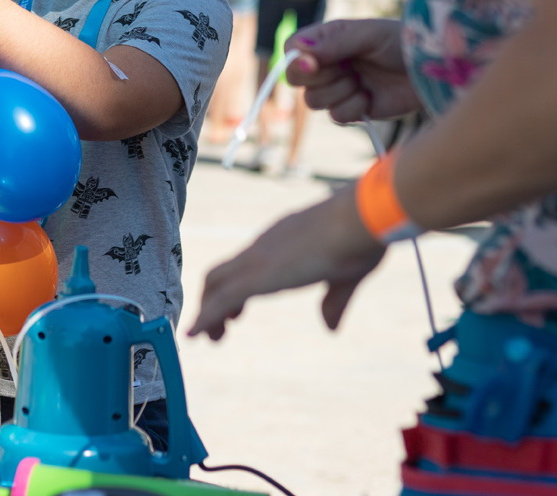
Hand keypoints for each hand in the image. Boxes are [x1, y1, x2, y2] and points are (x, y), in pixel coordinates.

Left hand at [188, 187, 384, 340]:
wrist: (360, 218)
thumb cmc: (361, 236)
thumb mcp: (347, 275)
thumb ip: (334, 301)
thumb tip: (330, 329)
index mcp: (283, 240)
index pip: (247, 263)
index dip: (235, 288)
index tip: (235, 314)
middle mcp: (264, 246)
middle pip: (222, 273)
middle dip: (213, 301)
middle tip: (217, 330)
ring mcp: (258, 259)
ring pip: (216, 284)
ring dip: (207, 312)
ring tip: (203, 337)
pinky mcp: (259, 275)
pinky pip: (222, 299)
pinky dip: (205, 316)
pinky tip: (196, 333)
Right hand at [284, 18, 421, 122]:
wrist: (429, 70)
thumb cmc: (402, 42)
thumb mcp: (368, 35)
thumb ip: (333, 44)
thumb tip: (299, 54)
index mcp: (326, 40)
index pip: (292, 51)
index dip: (296, 61)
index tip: (313, 64)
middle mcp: (328, 64)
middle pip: (296, 80)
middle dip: (320, 78)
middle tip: (348, 69)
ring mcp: (338, 88)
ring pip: (313, 101)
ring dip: (339, 92)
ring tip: (362, 81)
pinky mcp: (352, 109)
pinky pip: (336, 116)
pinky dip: (353, 107)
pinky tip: (370, 97)